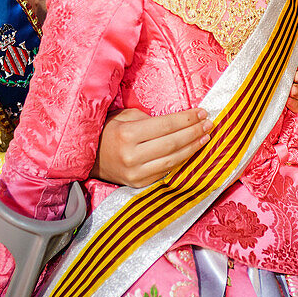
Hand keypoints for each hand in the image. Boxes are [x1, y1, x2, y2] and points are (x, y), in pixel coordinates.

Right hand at [93, 70, 297, 187]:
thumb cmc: (108, 132)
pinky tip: (191, 152)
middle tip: (209, 124)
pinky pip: (166, 171)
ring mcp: (136, 173)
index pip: (165, 126)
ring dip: (192, 148)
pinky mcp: (139, 184)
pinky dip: (181, 161)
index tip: (202, 112)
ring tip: (205, 137)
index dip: (186, 119)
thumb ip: (149, 119)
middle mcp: (132, 156)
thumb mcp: (124, 117)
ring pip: (172, 160)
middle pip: (172, 143)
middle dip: (194, 132)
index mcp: (127, 134)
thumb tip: (178, 121)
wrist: (88, 159)